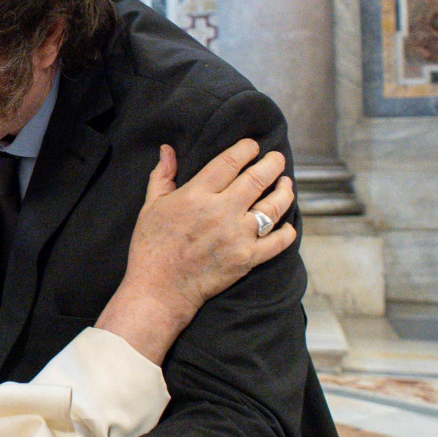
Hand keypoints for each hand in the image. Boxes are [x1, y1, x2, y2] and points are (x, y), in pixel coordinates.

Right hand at [96, 139, 296, 363]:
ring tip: (286, 184)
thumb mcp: (150, 207)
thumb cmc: (151, 248)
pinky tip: (287, 223)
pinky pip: (278, 242)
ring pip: (273, 206)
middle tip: (277, 159)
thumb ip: (162, 176)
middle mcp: (221, 212)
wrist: (159, 290)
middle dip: (272, 163)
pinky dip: (287, 231)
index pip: (230, 161)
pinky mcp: (247, 259)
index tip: (253, 146)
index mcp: (196, 195)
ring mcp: (238, 236)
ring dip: (285, 191)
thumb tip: (167, 149)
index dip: (246, 148)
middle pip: (258, 178)